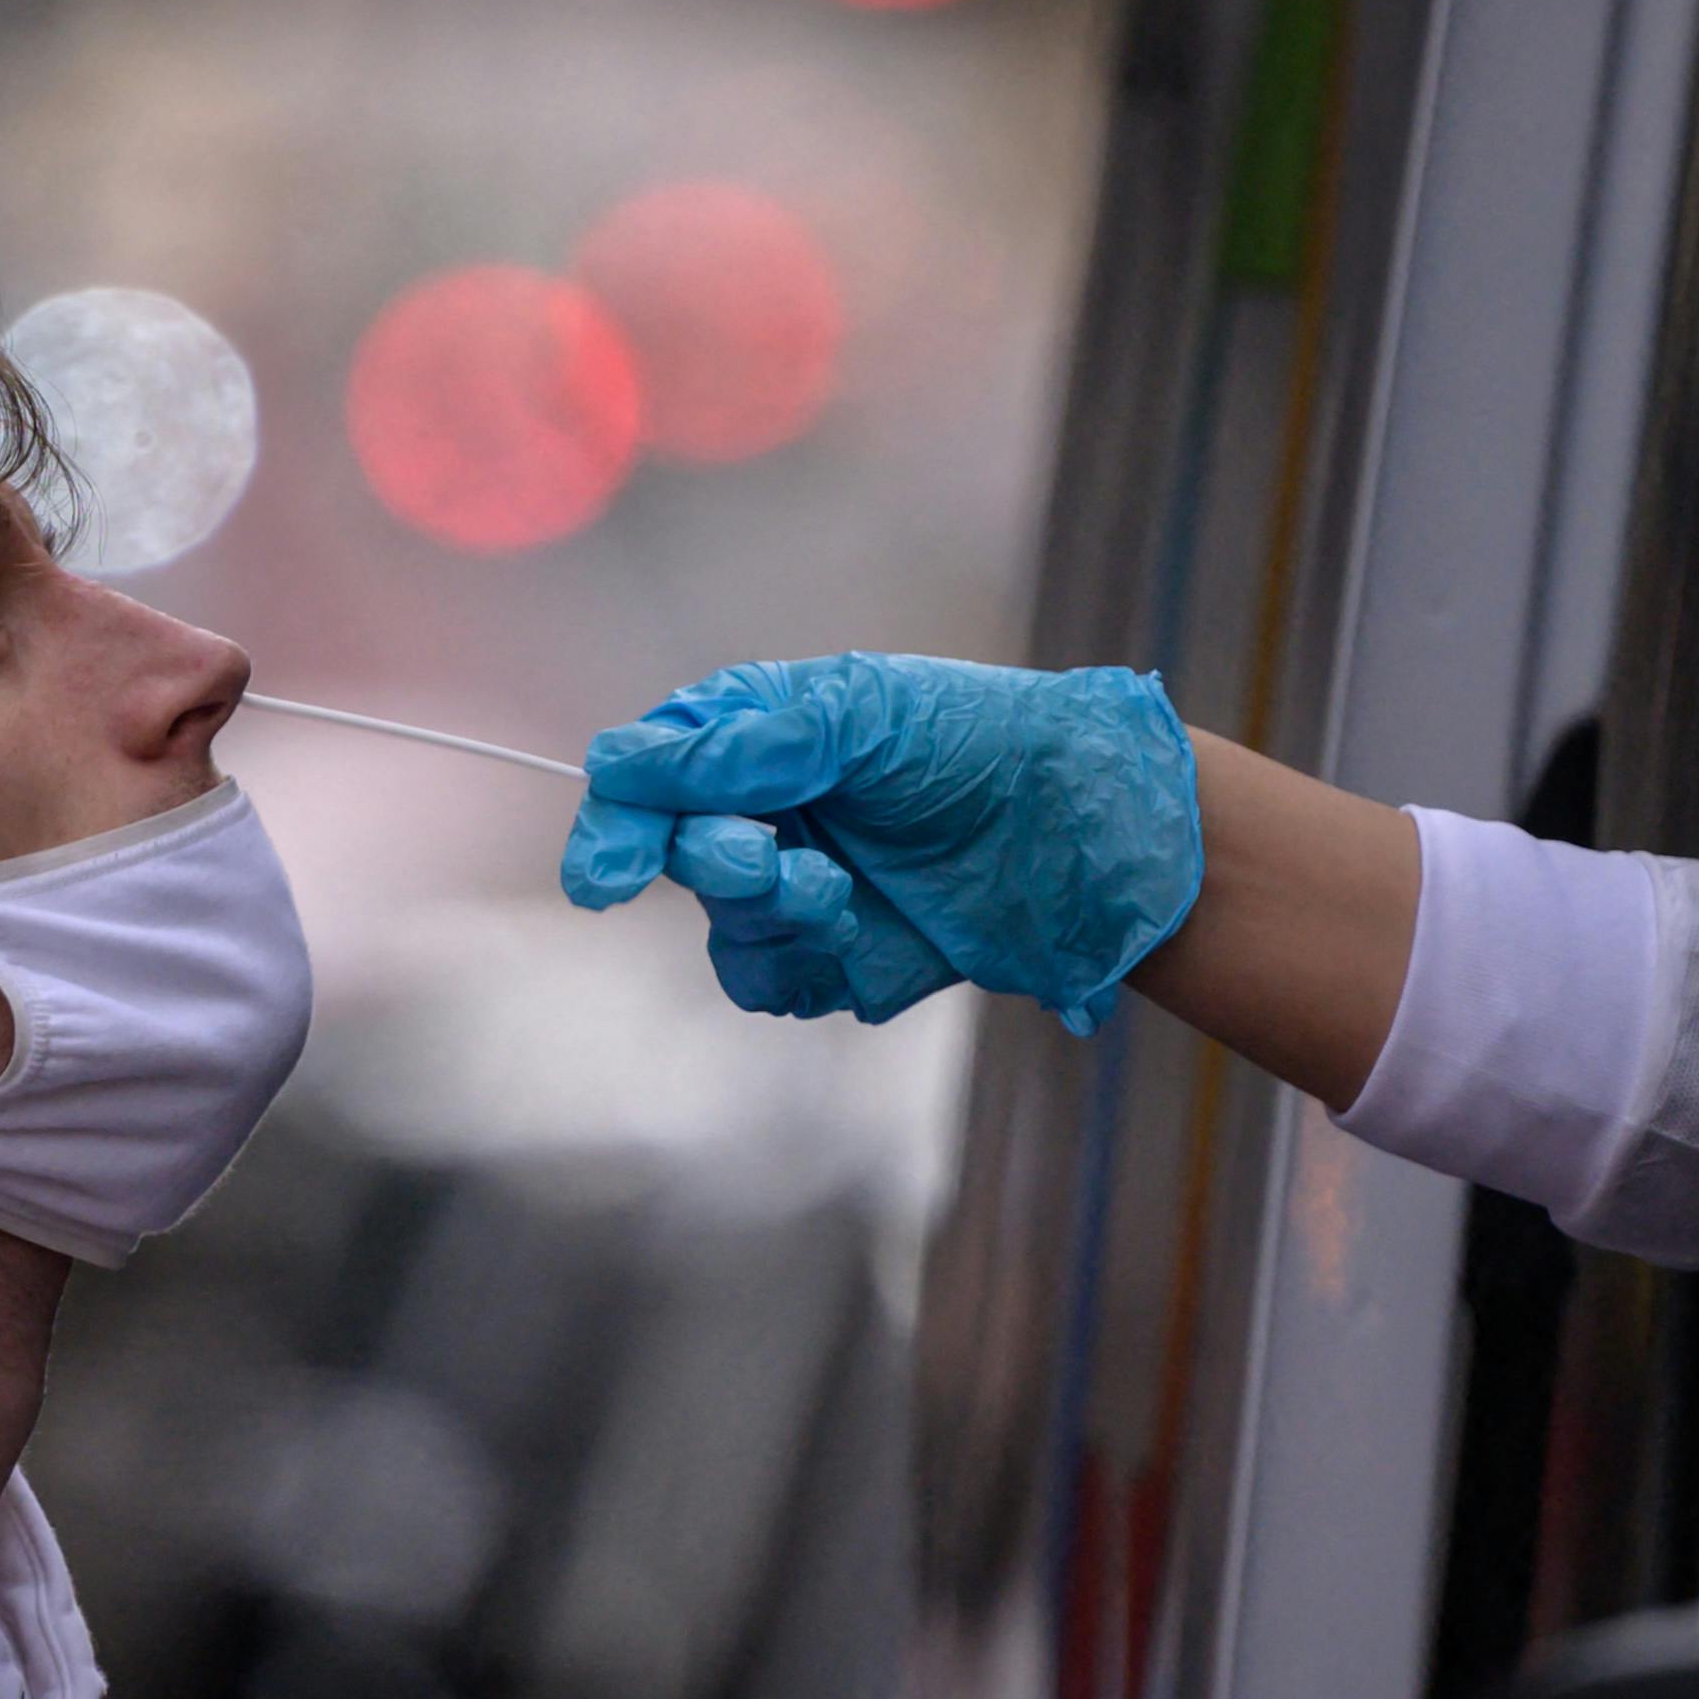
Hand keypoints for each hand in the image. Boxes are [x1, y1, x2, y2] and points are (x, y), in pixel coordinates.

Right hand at [561, 655, 1205, 1030]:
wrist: (1090, 832)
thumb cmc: (983, 742)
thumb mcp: (861, 714)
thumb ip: (747, 744)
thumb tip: (623, 765)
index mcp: (762, 736)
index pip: (650, 778)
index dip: (621, 823)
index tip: (608, 873)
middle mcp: (772, 812)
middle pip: (677, 857)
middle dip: (711, 865)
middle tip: (764, 861)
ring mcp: (806, 888)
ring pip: (724, 931)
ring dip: (766, 918)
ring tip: (837, 896)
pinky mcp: (845, 960)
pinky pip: (777, 984)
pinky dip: (804, 967)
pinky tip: (858, 936)